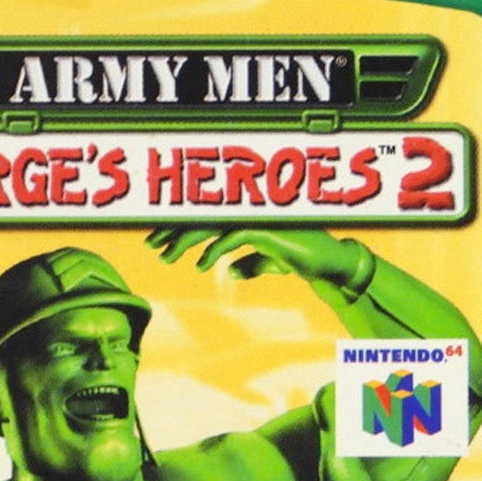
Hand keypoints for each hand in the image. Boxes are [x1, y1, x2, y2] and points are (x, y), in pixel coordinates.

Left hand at [145, 226, 357, 286]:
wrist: (330, 263)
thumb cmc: (302, 258)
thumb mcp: (271, 261)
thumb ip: (251, 263)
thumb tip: (230, 273)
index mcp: (244, 210)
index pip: (203, 212)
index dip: (176, 224)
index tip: (156, 239)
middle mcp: (247, 207)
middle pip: (200, 213)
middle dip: (171, 228)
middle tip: (150, 245)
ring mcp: (256, 216)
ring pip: (209, 223)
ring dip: (183, 241)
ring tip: (165, 258)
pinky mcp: (266, 229)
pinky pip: (231, 238)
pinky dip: (213, 252)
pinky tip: (200, 266)